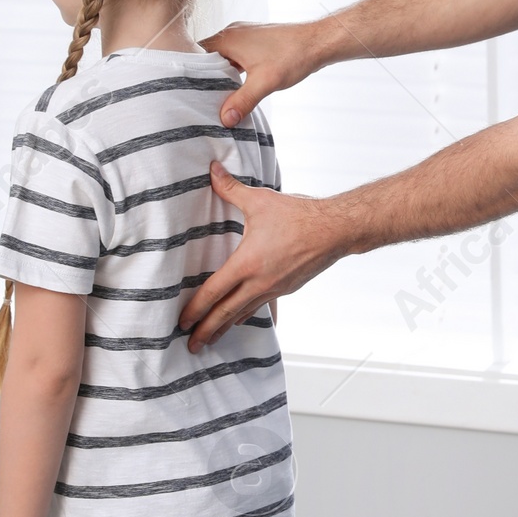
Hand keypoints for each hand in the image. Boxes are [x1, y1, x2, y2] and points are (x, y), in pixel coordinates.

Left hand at [179, 163, 349, 349]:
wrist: (335, 230)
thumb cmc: (298, 215)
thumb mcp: (260, 200)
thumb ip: (231, 189)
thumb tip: (212, 170)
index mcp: (247, 264)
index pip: (213, 292)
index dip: (195, 309)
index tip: (182, 322)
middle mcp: (259, 282)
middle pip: (226, 313)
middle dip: (207, 331)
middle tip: (191, 346)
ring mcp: (275, 289)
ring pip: (244, 314)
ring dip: (226, 327)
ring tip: (212, 339)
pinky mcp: (287, 288)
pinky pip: (262, 306)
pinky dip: (248, 315)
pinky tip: (244, 320)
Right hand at [201, 21, 324, 127]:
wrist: (318, 42)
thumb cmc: (293, 56)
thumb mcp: (265, 82)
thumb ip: (243, 101)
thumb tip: (225, 119)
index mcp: (228, 38)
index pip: (196, 54)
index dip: (189, 71)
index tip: (184, 90)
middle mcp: (233, 32)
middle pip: (207, 56)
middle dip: (203, 76)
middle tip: (197, 98)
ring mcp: (245, 35)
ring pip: (223, 57)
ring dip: (220, 74)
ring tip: (215, 95)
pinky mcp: (256, 41)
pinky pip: (235, 56)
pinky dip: (233, 69)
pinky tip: (236, 85)